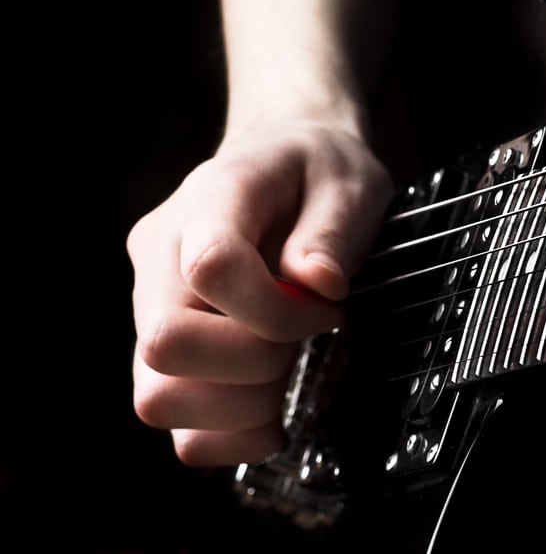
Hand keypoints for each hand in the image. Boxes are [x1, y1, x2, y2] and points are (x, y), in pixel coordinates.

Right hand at [128, 116, 391, 465]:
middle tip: (304, 342)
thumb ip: (333, 231)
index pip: (210, 269)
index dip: (275, 311)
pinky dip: (227, 431)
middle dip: (255, 365)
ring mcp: (152, 304)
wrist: (286, 157)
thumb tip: (318, 285)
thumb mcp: (349, 181)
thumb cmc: (318, 170)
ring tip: (286, 370)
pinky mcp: (164, 345)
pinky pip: (172, 419)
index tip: (326, 307)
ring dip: (239, 406)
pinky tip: (270, 401)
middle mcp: (161, 256)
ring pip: (158, 396)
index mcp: (209, 201)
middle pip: (166, 345)